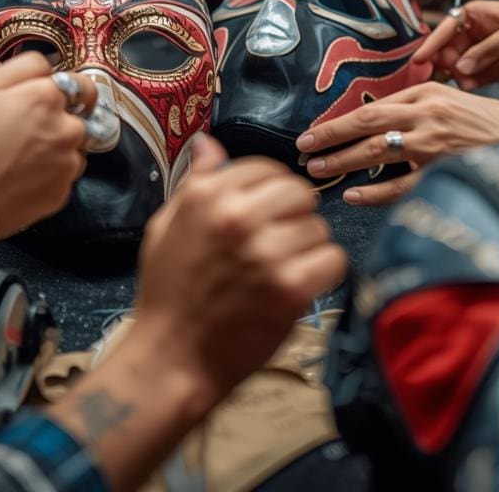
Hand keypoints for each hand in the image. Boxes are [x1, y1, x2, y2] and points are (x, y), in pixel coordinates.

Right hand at [0, 53, 94, 239]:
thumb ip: (24, 67)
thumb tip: (49, 68)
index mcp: (49, 96)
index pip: (78, 83)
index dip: (63, 90)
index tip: (49, 100)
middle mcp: (68, 128)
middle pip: (75, 117)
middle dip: (56, 120)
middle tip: (21, 133)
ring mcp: (69, 163)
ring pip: (71, 147)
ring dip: (53, 148)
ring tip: (17, 158)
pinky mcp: (63, 192)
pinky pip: (62, 175)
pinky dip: (47, 174)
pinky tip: (19, 177)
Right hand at [132, 135, 345, 403]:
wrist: (173, 357)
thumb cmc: (167, 291)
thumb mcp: (166, 225)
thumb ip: (195, 182)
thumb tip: (209, 143)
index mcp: (207, 196)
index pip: (266, 168)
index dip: (272, 187)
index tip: (267, 209)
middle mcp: (238, 216)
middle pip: (299, 192)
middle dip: (295, 212)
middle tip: (283, 237)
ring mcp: (266, 252)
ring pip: (318, 226)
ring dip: (309, 244)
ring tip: (288, 264)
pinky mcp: (290, 288)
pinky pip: (332, 258)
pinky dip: (324, 270)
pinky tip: (304, 281)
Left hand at [294, 82, 498, 204]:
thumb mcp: (461, 103)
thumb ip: (425, 108)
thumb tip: (387, 123)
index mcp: (431, 93)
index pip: (375, 105)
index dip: (342, 119)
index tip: (318, 130)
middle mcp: (429, 113)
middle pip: (365, 121)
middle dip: (329, 134)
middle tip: (301, 146)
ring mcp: (436, 144)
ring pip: (374, 150)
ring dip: (340, 160)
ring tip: (315, 169)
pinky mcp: (447, 172)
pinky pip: (401, 185)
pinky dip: (373, 192)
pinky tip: (353, 197)